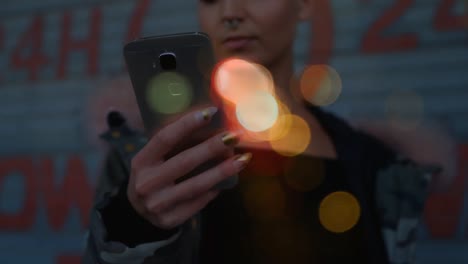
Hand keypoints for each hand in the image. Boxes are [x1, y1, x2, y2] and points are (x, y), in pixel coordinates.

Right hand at [127, 106, 251, 228]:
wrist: (138, 213)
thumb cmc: (153, 176)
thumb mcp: (152, 160)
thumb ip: (173, 146)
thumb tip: (211, 124)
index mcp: (141, 161)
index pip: (165, 139)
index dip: (187, 124)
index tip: (210, 112)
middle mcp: (146, 183)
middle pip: (185, 161)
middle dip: (213, 147)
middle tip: (234, 136)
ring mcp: (157, 204)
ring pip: (196, 185)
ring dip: (222, 171)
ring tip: (242, 159)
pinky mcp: (170, 219)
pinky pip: (198, 202)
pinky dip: (214, 190)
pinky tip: (227, 181)